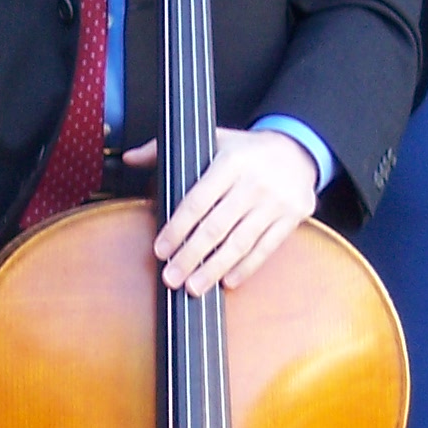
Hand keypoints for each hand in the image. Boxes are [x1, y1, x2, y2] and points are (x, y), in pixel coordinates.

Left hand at [132, 126, 318, 295]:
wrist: (298, 151)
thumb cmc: (246, 151)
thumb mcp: (210, 140)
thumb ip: (165, 148)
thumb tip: (130, 158)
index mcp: (231, 162)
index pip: (198, 200)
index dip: (177, 228)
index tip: (161, 249)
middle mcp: (254, 183)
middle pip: (217, 226)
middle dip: (191, 256)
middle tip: (171, 277)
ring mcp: (275, 202)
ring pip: (241, 242)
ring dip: (215, 268)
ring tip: (194, 287)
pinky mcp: (291, 218)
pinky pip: (266, 248)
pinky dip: (246, 268)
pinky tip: (227, 281)